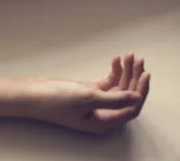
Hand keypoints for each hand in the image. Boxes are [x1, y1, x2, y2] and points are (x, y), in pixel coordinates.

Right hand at [26, 54, 149, 134]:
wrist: (34, 94)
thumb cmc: (57, 101)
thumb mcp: (89, 98)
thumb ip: (115, 99)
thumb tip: (137, 99)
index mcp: (104, 122)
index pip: (131, 108)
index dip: (140, 92)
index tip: (144, 74)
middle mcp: (104, 114)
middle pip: (127, 96)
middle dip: (135, 78)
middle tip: (138, 60)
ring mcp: (98, 102)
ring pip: (120, 87)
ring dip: (126, 71)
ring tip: (129, 56)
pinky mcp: (91, 92)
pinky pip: (109, 82)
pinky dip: (114, 71)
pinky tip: (116, 59)